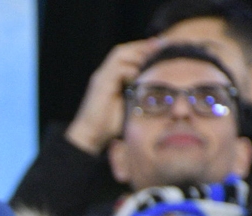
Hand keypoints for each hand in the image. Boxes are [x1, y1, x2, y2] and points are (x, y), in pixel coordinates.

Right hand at [65, 38, 161, 154]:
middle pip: (122, 50)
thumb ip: (138, 92)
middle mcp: (104, 74)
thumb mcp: (129, 104)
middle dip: (141, 46)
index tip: (160, 45)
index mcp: (110, 77)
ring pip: (119, 55)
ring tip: (151, 53)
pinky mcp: (100, 85)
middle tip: (159, 44)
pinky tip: (138, 73)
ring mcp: (101, 78)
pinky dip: (129, 69)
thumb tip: (160, 87)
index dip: (141, 48)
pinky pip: (116, 70)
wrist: (91, 135)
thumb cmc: (110, 124)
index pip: (125, 55)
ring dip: (136, 53)